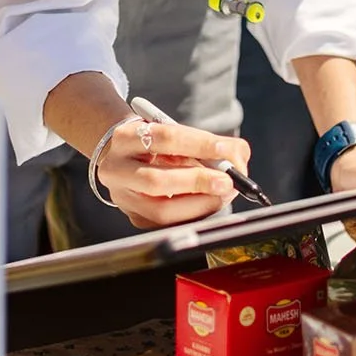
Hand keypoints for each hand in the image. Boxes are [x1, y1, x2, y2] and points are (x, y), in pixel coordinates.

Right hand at [95, 118, 250, 229]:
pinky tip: (210, 202)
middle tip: (227, 181)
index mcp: (125, 138)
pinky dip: (195, 213)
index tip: (226, 151)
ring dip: (200, 204)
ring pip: (161, 211)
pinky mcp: (135, 218)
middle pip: (156, 181)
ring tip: (223, 194)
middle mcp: (117, 169)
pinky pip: (169, 224)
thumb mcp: (174, 131)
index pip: (164, 138)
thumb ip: (207, 142)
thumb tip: (239, 157)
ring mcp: (123, 198)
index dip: (199, 144)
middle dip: (198, 182)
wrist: (123, 154)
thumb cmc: (156, 142)